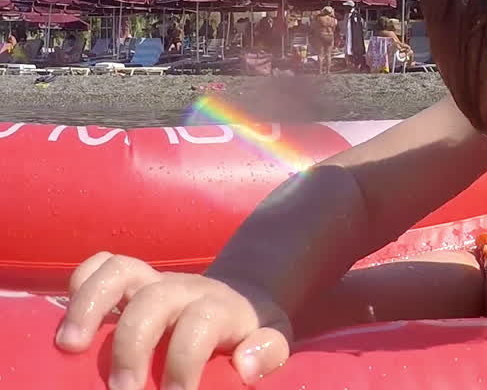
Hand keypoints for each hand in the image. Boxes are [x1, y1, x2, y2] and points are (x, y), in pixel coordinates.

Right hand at [56, 252, 293, 389]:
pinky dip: (80, 284)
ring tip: (70, 348)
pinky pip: (102, 264)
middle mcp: (186, 289)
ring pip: (119, 271)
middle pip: (154, 300)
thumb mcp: (273, 341)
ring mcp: (156, 280)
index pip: (200, 324)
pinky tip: (70, 325)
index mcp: (221, 307)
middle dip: (131, 346)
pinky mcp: (134, 281)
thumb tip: (245, 366)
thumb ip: (268, 352)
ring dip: (89, 306)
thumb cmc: (251, 332)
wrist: (245, 298)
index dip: (184, 363)